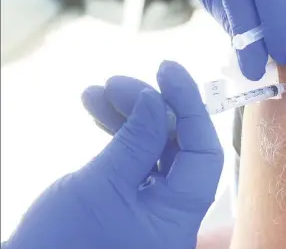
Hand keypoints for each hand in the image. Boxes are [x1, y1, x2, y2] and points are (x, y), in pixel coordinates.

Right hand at [4, 61, 223, 248]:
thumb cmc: (62, 243)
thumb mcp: (102, 185)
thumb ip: (136, 140)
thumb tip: (156, 99)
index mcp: (179, 216)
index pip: (203, 153)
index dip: (190, 107)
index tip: (168, 72)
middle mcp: (172, 212)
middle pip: (176, 146)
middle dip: (149, 109)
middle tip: (117, 83)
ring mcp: (149, 207)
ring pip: (152, 150)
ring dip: (127, 117)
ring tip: (97, 92)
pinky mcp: (128, 202)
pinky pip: (133, 162)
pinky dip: (117, 136)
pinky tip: (98, 113)